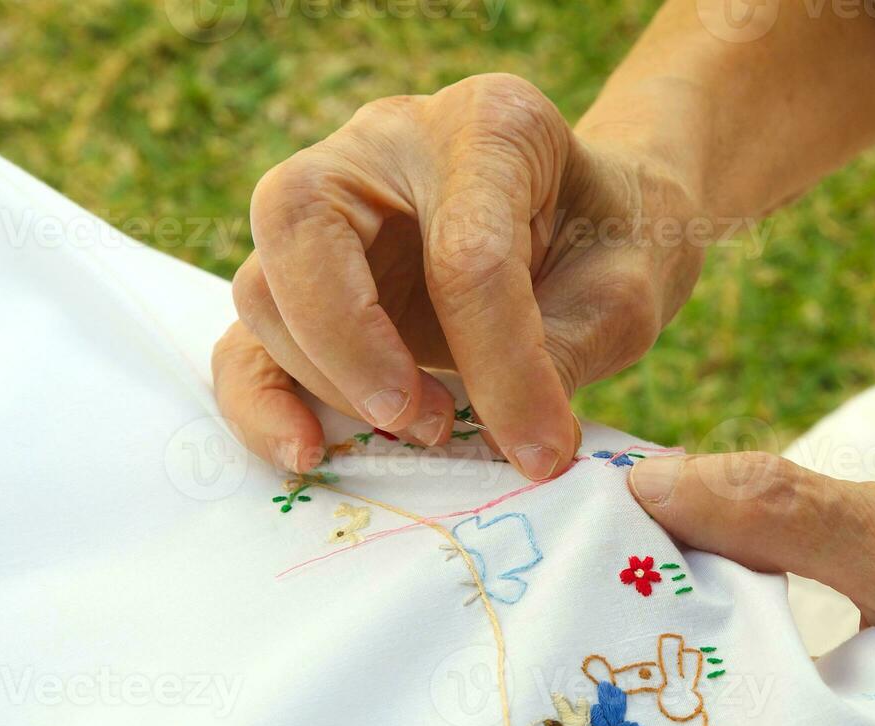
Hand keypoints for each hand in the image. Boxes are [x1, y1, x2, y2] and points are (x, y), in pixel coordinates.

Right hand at [213, 73, 704, 479]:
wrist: (599, 226)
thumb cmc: (615, 244)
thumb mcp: (625, 292)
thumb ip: (565, 355)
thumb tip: (506, 443)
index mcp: (487, 125)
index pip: (464, 249)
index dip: (501, 364)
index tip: (541, 450)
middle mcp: (383, 148)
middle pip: (302, 223)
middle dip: (353, 343)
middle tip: (428, 422)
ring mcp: (330, 209)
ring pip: (265, 287)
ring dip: (329, 379)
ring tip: (425, 429)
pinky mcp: (306, 283)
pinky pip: (249, 339)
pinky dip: (262, 402)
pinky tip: (307, 451)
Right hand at [628, 452, 874, 725]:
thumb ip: (854, 693)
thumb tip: (745, 699)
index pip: (773, 505)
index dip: (689, 500)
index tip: (606, 504)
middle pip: (757, 480)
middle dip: (669, 488)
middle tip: (576, 509)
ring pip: (771, 485)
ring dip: (696, 495)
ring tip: (611, 521)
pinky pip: (790, 500)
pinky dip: (732, 506)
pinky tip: (691, 534)